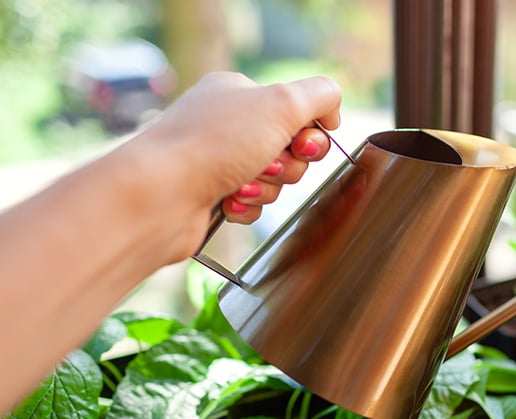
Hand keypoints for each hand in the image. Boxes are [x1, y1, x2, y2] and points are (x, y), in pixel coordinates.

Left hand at [124, 72, 341, 252]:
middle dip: (288, 164)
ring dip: (267, 187)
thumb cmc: (214, 145)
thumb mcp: (281, 103)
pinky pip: (253, 204)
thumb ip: (320, 96)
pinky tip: (228, 202)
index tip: (303, 143)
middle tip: (268, 164)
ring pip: (275, 180)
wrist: (160, 196)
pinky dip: (248, 207)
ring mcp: (217, 159)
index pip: (299, 109)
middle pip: (291, 148)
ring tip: (240, 186)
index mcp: (239, 92)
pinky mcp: (211, 195)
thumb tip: (332, 106)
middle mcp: (227, 122)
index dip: (310, 133)